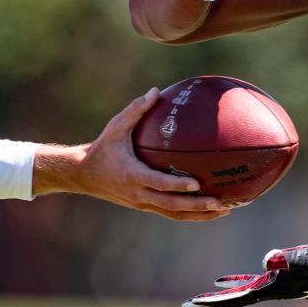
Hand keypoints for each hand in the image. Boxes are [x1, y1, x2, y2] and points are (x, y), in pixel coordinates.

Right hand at [39, 89, 230, 221]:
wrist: (84, 174)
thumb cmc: (103, 147)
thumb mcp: (115, 127)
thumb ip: (135, 110)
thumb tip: (156, 91)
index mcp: (132, 175)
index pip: (159, 183)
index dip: (178, 185)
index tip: (197, 184)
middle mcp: (138, 194)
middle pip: (171, 205)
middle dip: (197, 206)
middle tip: (220, 202)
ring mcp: (142, 203)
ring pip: (174, 213)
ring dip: (198, 215)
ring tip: (223, 209)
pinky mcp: (144, 206)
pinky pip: (170, 212)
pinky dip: (189, 214)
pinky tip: (208, 209)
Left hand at [182, 244, 307, 306]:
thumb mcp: (300, 258)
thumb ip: (284, 259)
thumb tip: (268, 261)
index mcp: (267, 289)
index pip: (235, 297)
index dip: (215, 300)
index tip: (196, 304)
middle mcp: (264, 291)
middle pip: (230, 299)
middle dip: (208, 303)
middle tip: (187, 306)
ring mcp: (268, 285)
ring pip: (235, 293)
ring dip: (216, 295)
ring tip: (198, 298)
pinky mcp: (272, 277)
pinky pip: (246, 282)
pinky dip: (232, 282)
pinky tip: (220, 280)